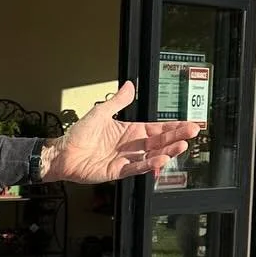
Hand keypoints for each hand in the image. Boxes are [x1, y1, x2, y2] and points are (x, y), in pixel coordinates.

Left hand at [40, 81, 201, 183]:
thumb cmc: (78, 134)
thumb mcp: (100, 112)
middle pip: (159, 142)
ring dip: (167, 151)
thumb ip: (117, 101)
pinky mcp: (118, 171)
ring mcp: (127, 159)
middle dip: (177, 137)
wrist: (62, 153)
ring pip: (152, 155)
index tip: (189, 124)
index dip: (174, 127)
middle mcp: (132, 146)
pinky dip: (149, 164)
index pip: (157, 129)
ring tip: (181, 146)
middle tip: (193, 132)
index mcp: (130, 131)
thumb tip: (129, 85)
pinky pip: (137, 168)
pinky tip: (161, 159)